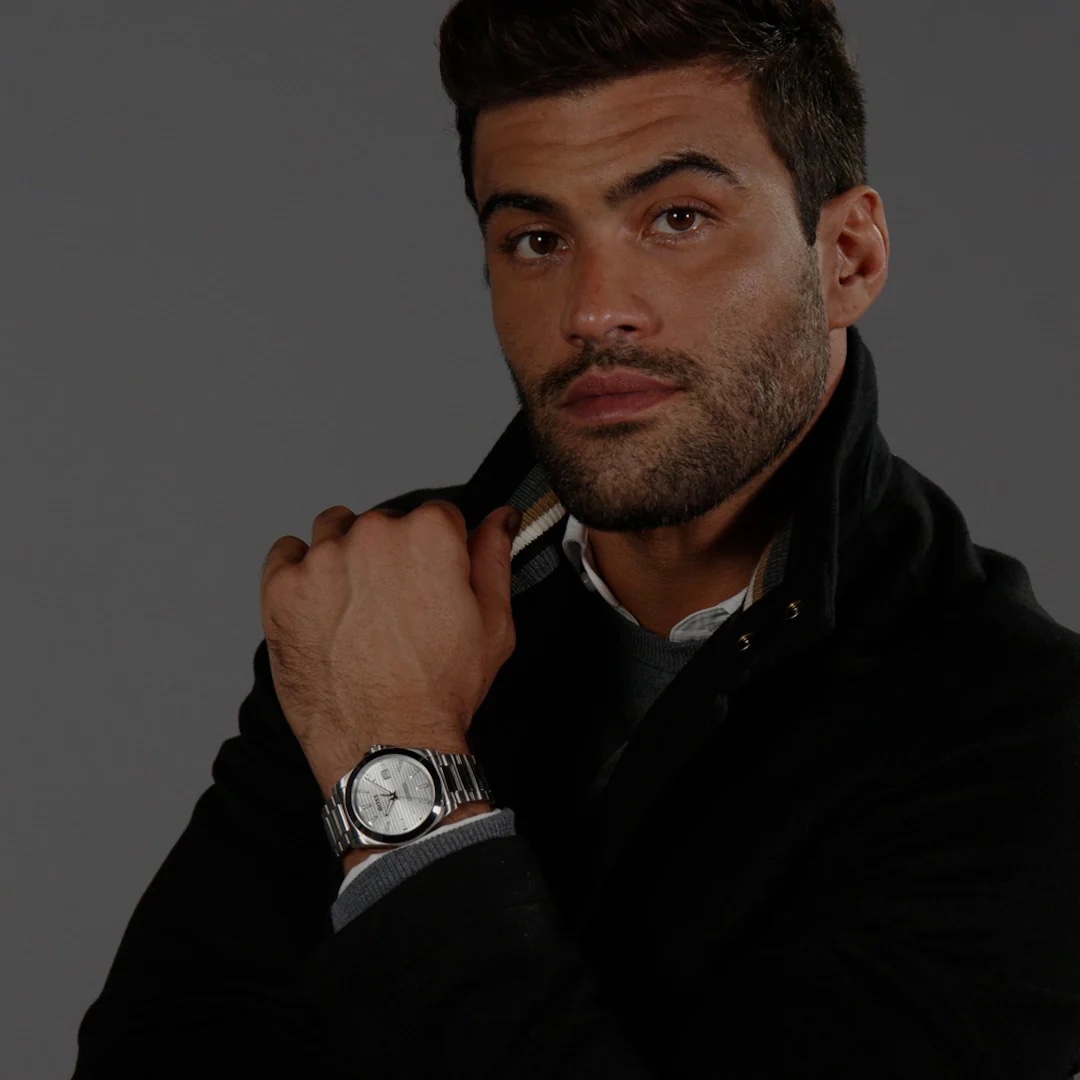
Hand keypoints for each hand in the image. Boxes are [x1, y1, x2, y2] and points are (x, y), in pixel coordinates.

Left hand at [259, 499, 521, 798]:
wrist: (386, 745)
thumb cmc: (440, 690)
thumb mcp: (494, 623)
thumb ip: (494, 558)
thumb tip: (501, 519)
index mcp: (428, 535)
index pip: (437, 516)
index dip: (440, 551)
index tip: (434, 581)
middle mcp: (372, 535)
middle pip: (384, 523)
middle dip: (392, 555)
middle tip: (396, 606)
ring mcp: (321, 560)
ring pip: (334, 532)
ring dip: (345, 556)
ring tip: (356, 606)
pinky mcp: (282, 588)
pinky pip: (286, 553)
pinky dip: (300, 571)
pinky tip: (320, 603)